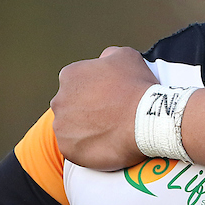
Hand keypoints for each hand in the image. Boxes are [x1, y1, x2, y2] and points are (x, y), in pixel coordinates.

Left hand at [52, 46, 157, 170]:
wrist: (146, 120)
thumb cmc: (138, 87)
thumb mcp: (126, 56)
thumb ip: (107, 56)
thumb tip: (103, 60)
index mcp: (69, 76)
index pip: (77, 83)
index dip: (95, 91)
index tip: (110, 98)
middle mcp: (59, 100)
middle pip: (71, 106)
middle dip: (86, 111)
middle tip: (110, 117)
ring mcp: (61, 126)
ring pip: (71, 128)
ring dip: (85, 130)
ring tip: (110, 133)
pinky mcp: (67, 148)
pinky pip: (75, 148)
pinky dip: (88, 148)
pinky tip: (106, 145)